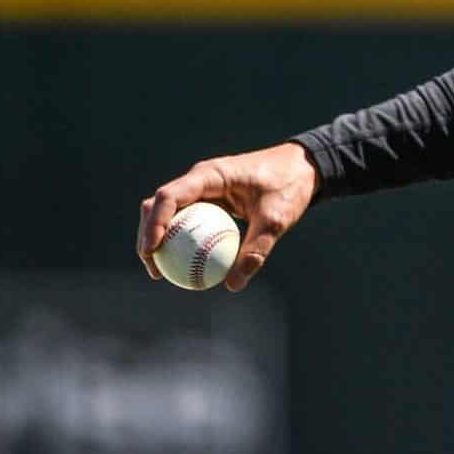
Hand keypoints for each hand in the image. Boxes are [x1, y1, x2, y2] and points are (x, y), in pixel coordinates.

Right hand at [139, 142, 318, 291]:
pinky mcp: (211, 199)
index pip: (169, 196)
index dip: (155, 223)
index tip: (152, 250)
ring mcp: (204, 188)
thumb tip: (232, 285)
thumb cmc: (290, 187)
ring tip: (160, 271)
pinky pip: (188, 219)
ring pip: (169, 213)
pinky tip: (184, 265)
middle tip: (153, 268)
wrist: (305, 168)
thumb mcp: (277, 220)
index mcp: (210, 175)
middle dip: (148, 235)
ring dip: (160, 238)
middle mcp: (200, 179)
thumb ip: (256, 250)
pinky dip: (181, 239)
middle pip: (158, 205)